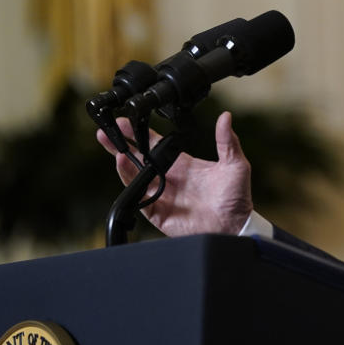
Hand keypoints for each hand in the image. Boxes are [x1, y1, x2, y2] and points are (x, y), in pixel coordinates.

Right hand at [96, 112, 253, 236]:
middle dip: (122, 145)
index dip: (141, 134)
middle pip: (140, 159)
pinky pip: (139, 196)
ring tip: (113, 146)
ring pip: (135, 176)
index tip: (127, 121)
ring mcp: (163, 195)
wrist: (235, 226)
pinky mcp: (158, 212)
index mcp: (184, 164)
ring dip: (122, 162)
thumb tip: (226, 117)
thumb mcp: (236, 164)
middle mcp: (170, 178)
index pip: (157, 145)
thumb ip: (228, 141)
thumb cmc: (236, 198)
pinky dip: (130, 182)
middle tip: (106, 131)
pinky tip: (124, 167)